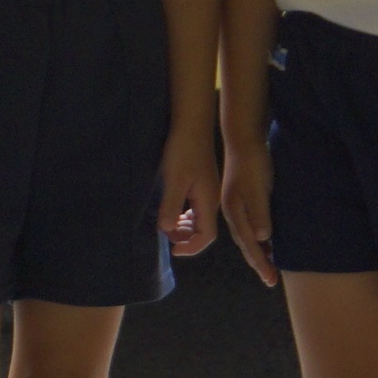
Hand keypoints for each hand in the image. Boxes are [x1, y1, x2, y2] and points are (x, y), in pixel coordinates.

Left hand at [157, 127, 224, 258]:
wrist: (192, 126)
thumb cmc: (183, 152)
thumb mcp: (174, 180)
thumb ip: (171, 206)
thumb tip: (167, 230)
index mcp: (208, 202)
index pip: (206, 235)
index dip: (190, 247)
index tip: (172, 250)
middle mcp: (212, 200)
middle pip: (203, 230)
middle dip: (185, 238)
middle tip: (165, 234)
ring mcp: (208, 192)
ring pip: (199, 219)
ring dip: (184, 227)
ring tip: (166, 224)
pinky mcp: (202, 184)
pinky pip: (196, 208)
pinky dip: (184, 215)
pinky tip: (172, 211)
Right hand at [221, 137, 278, 285]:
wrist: (242, 139)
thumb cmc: (252, 163)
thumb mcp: (257, 188)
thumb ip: (259, 212)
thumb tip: (263, 238)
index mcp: (235, 212)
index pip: (249, 245)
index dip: (261, 263)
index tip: (271, 280)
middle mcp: (233, 213)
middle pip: (246, 244)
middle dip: (258, 262)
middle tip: (271, 280)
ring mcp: (236, 206)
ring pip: (246, 236)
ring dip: (257, 251)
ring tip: (268, 264)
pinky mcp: (242, 199)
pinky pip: (249, 225)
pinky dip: (257, 237)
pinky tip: (265, 238)